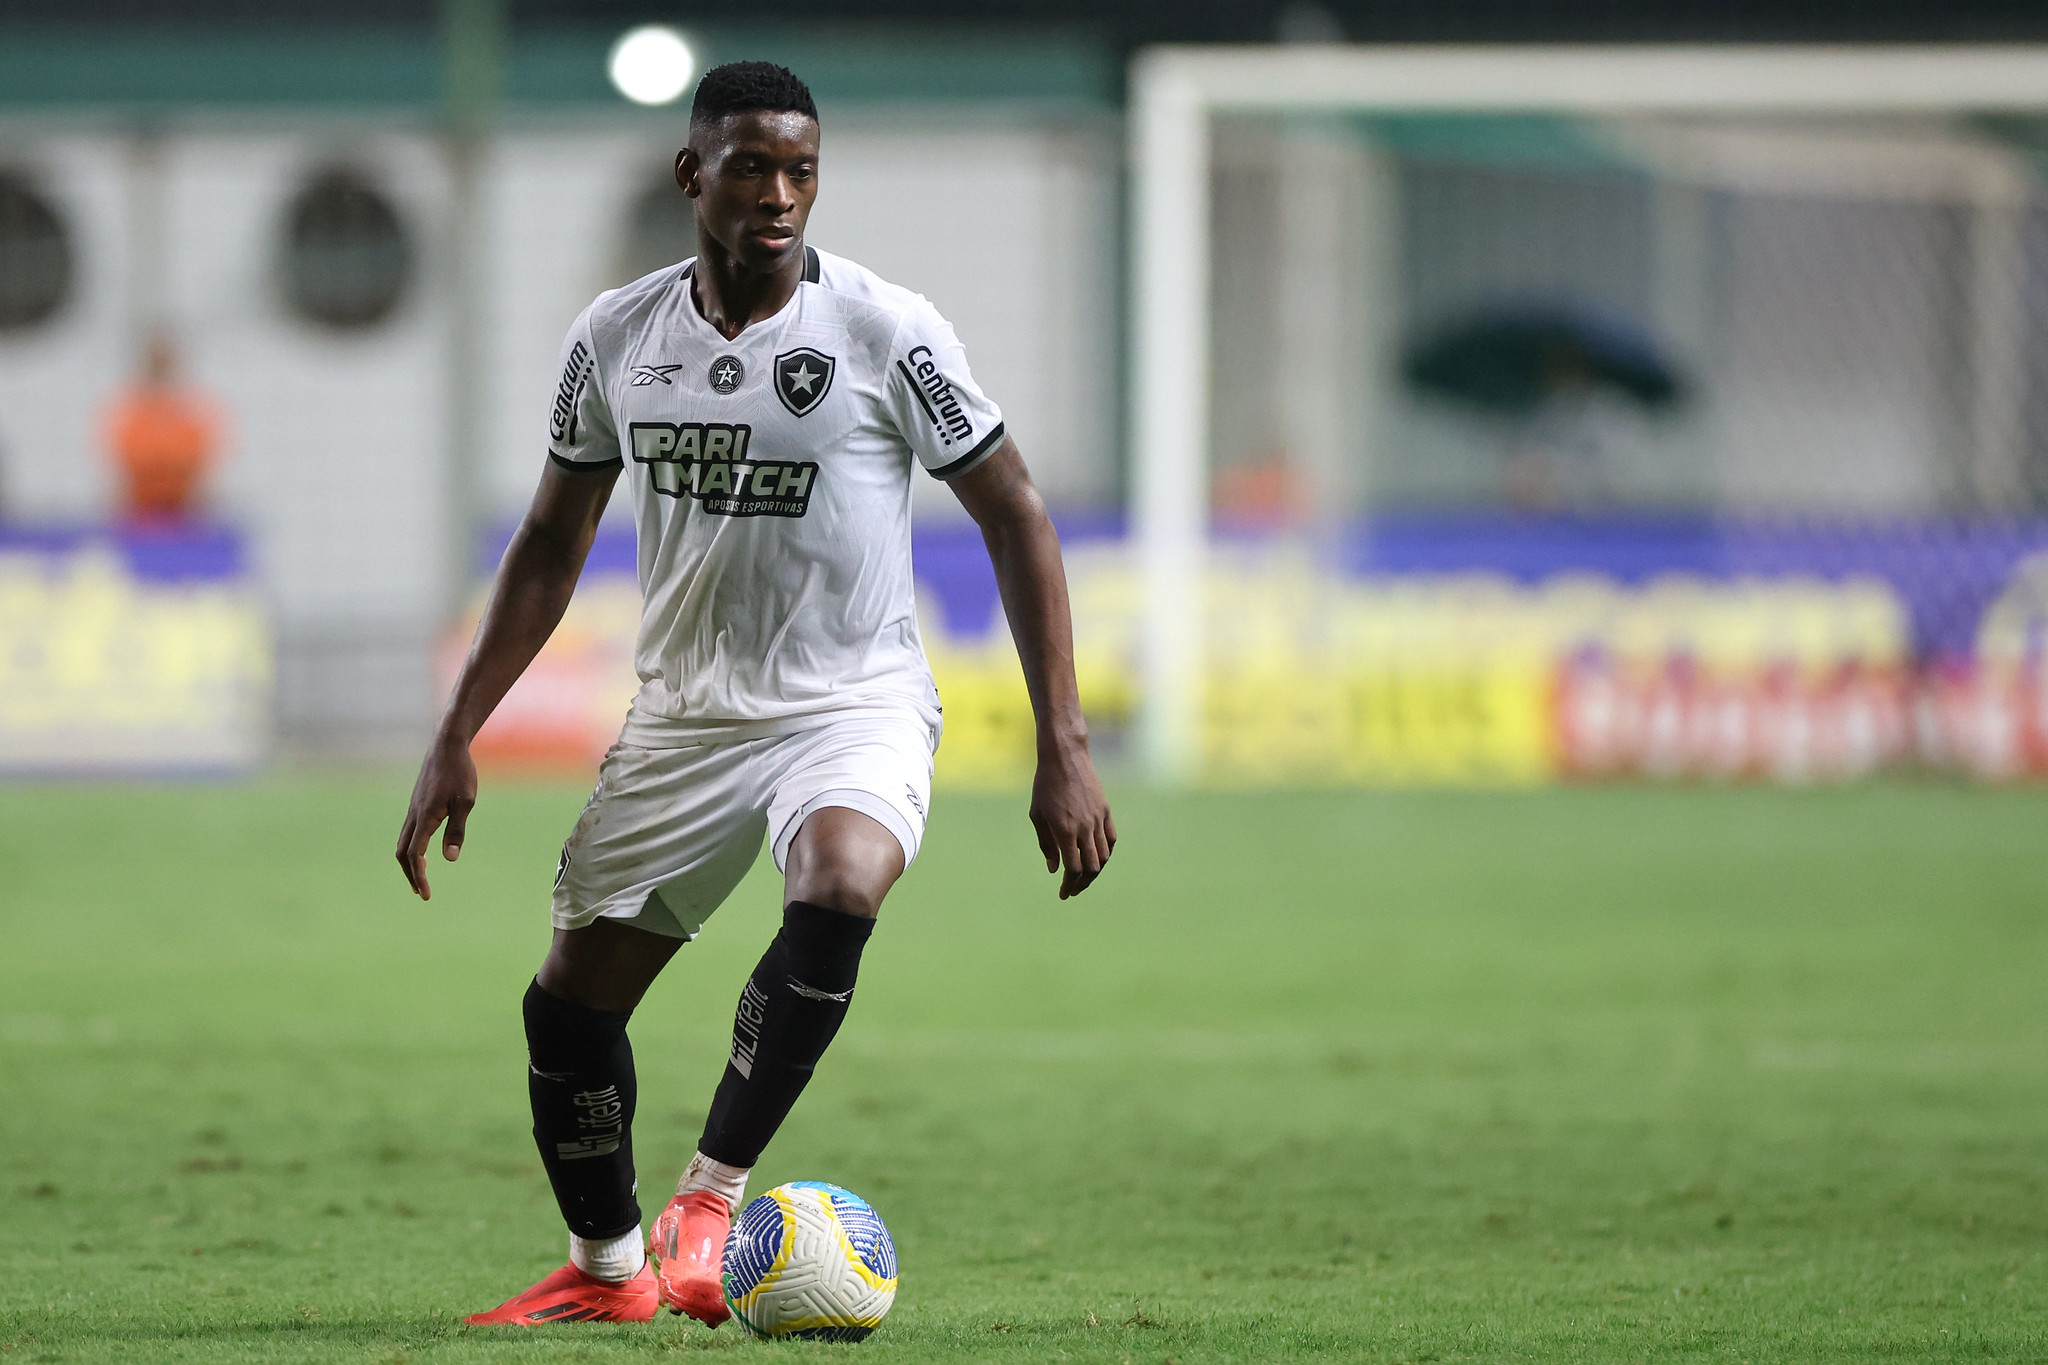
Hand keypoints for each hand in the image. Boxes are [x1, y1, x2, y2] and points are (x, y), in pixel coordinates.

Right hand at [395, 733, 477, 900]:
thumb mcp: (466, 802)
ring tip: (420, 877)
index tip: (426, 894)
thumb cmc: (460, 772)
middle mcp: (414, 815)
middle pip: (402, 852)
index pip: (415, 854)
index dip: (419, 876)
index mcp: (425, 817)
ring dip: (409, 862)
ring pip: (402, 842)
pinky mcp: (417, 804)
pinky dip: (411, 848)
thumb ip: (457, 830)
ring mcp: (413, 809)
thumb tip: (450, 859)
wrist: (446, 746)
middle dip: (410, 874)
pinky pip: (408, 832)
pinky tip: (423, 852)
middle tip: (421, 892)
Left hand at [1030, 747, 1114, 899]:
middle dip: (1082, 884)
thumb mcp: (1037, 816)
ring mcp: (1098, 819)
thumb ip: (1046, 845)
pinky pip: (1111, 839)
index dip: (1069, 885)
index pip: (1073, 869)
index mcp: (1065, 831)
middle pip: (1091, 868)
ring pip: (1104, 856)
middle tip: (1073, 890)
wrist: (1065, 758)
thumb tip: (1054, 869)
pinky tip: (1097, 857)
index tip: (1063, 893)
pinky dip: (1106, 853)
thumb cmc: (1045, 786)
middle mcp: (1084, 828)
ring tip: (1084, 877)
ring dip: (1095, 871)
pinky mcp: (1106, 811)